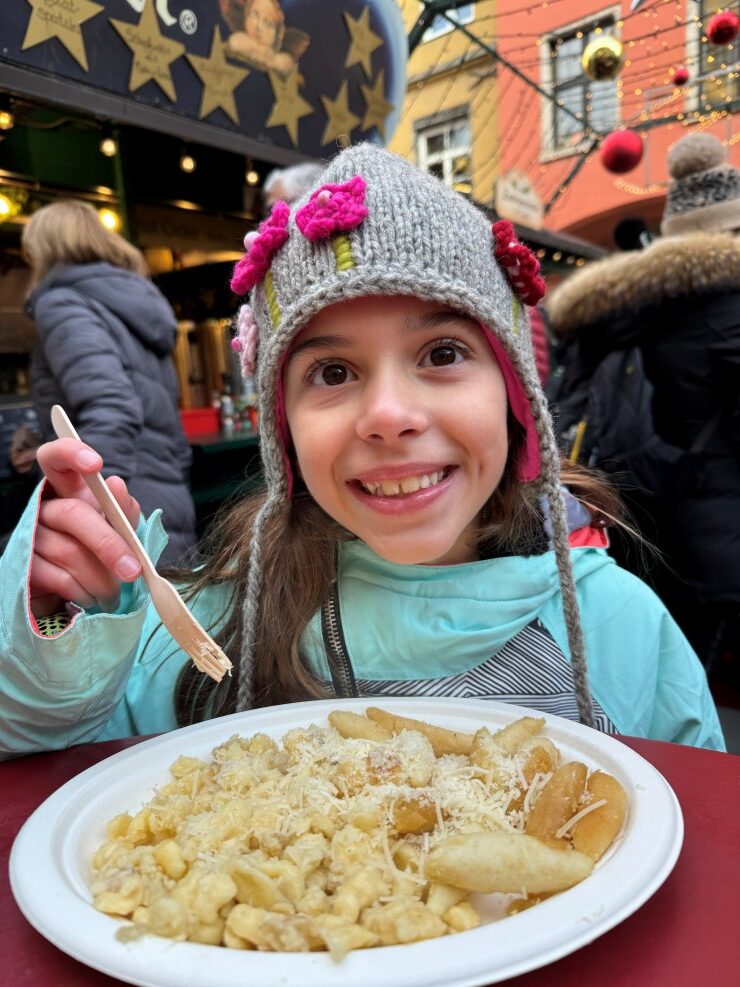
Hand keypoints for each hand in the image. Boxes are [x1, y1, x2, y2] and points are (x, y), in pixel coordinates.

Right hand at [31, 438, 142, 617]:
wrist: (79, 593)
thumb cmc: (101, 554)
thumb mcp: (118, 530)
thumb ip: (122, 511)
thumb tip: (117, 485)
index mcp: (67, 490)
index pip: (55, 458)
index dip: (71, 453)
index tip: (96, 464)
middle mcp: (44, 508)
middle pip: (72, 513)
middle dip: (108, 544)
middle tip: (133, 570)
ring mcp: (30, 537)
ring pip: (70, 551)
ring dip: (102, 579)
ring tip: (116, 594)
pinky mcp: (24, 568)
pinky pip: (60, 578)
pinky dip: (85, 593)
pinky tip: (93, 598)